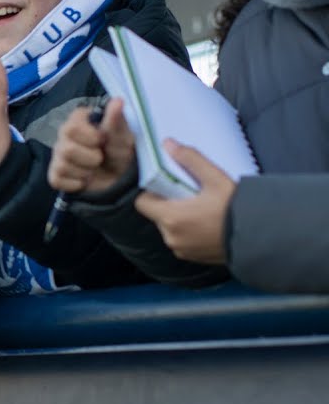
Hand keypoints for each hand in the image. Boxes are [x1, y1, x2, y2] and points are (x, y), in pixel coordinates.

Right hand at [47, 98, 134, 194]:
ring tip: (94, 169)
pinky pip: (57, 180)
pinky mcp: (55, 174)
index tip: (103, 140)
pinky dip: (76, 183)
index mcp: (78, 121)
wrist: (119, 178)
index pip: (71, 127)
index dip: (89, 137)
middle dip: (90, 158)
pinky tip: (84, 179)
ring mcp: (57, 155)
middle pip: (67, 149)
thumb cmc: (120, 152)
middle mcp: (64, 136)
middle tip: (100, 157)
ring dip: (86, 171)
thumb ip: (116, 120)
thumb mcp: (123, 137)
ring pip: (63, 166)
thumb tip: (117, 100)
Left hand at [133, 140, 235, 264]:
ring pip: (170, 229)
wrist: (261, 237)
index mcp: (170, 218)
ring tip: (202, 210)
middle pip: (157, 215)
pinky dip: (190, 232)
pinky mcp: (193, 258)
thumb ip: (190, 160)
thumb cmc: (236, 209)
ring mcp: (182, 250)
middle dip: (169, 204)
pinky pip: (183, 241)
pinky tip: (209, 224)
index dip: (152, 192)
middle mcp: (171, 237)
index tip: (169, 186)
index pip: (142, 203)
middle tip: (190, 196)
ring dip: (180, 219)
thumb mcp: (215, 179)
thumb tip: (169, 145)